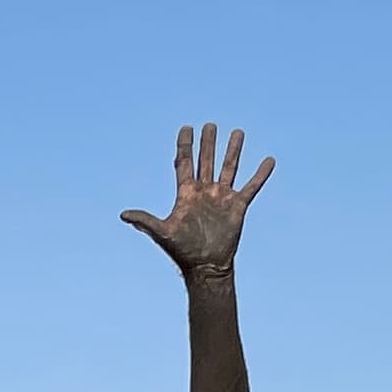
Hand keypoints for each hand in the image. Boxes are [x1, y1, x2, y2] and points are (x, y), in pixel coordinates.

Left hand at [121, 122, 273, 273]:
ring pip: (229, 167)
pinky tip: (268, 160)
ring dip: (233, 150)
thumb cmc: (182, 251)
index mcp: (186, 194)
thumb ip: (145, 220)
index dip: (185, 145)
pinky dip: (260, 174)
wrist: (205, 266)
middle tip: (210, 125)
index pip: (185, 163)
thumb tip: (122, 215)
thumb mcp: (163, 233)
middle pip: (206, 160)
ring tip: (237, 132)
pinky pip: (252, 186)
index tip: (186, 128)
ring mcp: (222, 197)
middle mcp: (204, 192)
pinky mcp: (238, 206)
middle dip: (208, 143)